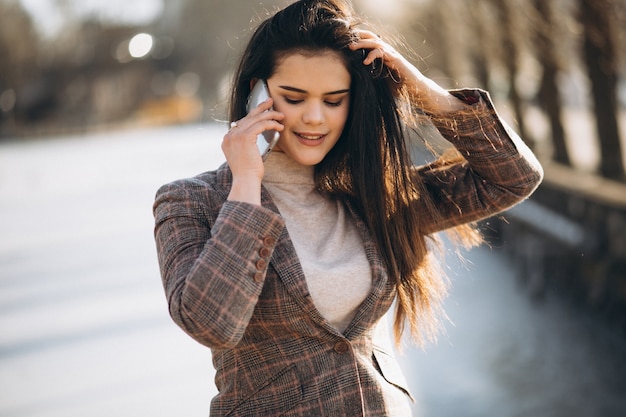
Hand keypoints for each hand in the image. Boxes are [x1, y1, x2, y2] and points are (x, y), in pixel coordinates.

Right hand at [222, 98, 283, 203]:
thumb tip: (256, 135)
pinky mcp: (245, 137)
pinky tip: (279, 126)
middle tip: (270, 102)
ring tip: (281, 115)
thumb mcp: (244, 156)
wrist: (245, 181)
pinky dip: (272, 124)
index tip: (264, 112)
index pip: (242, 122)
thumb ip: (246, 144)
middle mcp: (229, 135)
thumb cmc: (248, 173)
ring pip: (255, 119)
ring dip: (270, 115)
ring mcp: (236, 135)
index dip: (254, 116)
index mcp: (227, 139)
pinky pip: (261, 125)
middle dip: (260, 108)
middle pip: (247, 116)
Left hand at [349, 30, 464, 112]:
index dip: (359, 40)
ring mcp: (393, 56)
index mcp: (384, 56)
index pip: (370, 43)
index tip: (345, 42)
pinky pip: (384, 54)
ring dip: (363, 44)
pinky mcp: (397, 61)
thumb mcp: (380, 82)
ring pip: (376, 43)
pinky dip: (373, 55)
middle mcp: (388, 53)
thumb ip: (370, 77)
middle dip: (358, 38)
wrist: (417, 92)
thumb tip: (354, 81)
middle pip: (372, 38)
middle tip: (345, 40)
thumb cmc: (400, 88)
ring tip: (351, 47)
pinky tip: (365, 62)